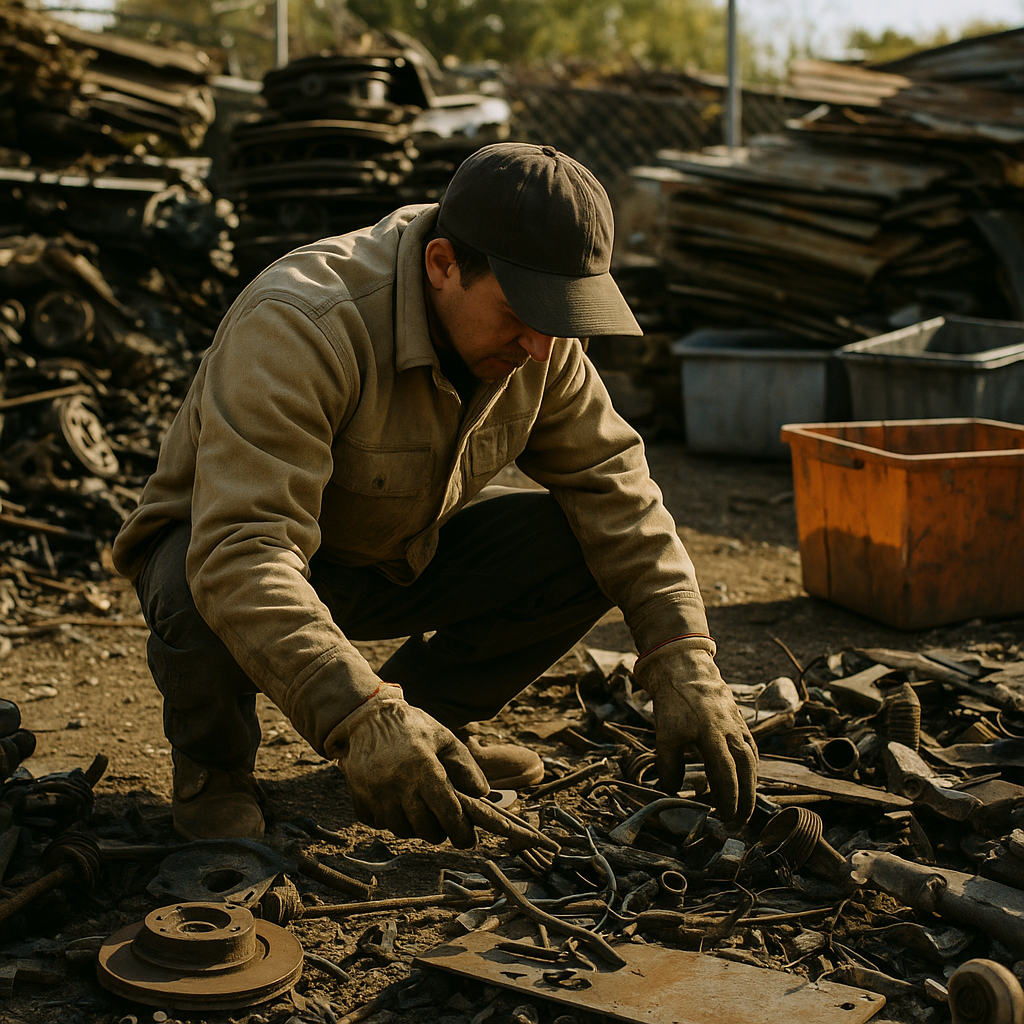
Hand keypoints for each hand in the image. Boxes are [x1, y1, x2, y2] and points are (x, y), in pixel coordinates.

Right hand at [331, 685, 488, 846]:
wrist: (368, 717)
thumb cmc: (412, 727)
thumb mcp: (444, 738)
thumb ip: (465, 765)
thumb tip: (482, 793)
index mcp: (424, 769)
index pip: (448, 813)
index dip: (461, 832)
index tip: (467, 840)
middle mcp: (399, 785)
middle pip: (425, 829)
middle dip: (438, 831)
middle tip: (442, 822)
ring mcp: (376, 794)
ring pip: (401, 830)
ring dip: (414, 826)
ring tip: (419, 810)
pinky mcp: (359, 798)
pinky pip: (379, 824)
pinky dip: (390, 820)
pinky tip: (395, 803)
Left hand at [634, 646, 757, 823]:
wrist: (684, 668)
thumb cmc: (674, 702)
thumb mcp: (665, 733)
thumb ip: (668, 764)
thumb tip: (671, 791)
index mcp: (712, 734)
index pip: (726, 773)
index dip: (728, 797)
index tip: (726, 816)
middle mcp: (731, 731)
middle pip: (746, 771)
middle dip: (745, 798)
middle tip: (740, 822)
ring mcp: (738, 726)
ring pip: (751, 761)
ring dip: (750, 785)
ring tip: (743, 807)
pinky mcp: (739, 721)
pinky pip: (751, 748)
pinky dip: (750, 767)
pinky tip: (746, 778)